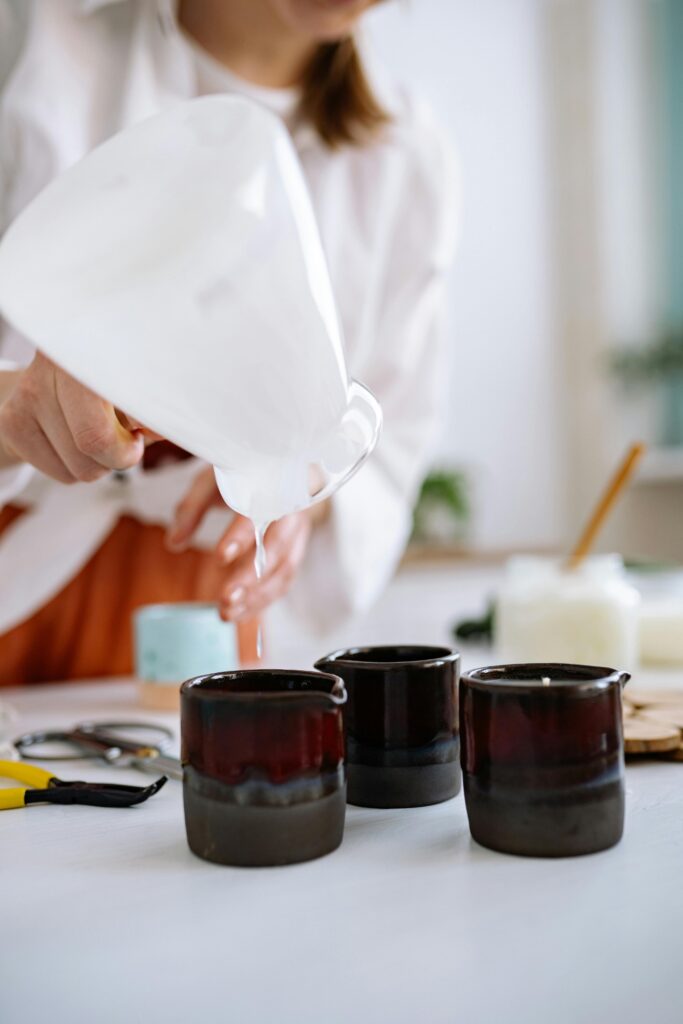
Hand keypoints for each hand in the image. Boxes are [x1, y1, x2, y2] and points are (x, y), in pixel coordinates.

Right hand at [0, 353, 143, 481]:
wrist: (58, 378)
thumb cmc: (113, 386)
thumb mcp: (142, 391)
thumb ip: (155, 411)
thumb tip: (161, 431)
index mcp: (94, 346)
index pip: (115, 405)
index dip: (135, 432)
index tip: (138, 436)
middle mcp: (55, 362)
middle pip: (93, 443)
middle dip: (119, 456)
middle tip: (125, 440)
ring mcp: (28, 391)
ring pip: (80, 467)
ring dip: (99, 463)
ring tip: (96, 434)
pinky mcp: (11, 420)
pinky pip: (62, 474)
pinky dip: (76, 468)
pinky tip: (73, 440)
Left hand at [167, 467, 313, 620]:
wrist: (277, 469)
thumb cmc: (242, 474)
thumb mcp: (211, 481)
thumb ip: (192, 510)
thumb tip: (173, 544)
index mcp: (271, 485)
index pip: (258, 512)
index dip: (241, 536)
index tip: (220, 557)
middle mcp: (291, 510)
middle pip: (277, 548)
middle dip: (251, 578)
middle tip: (224, 601)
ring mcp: (298, 532)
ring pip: (285, 569)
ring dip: (258, 596)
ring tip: (227, 614)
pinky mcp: (296, 550)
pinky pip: (285, 579)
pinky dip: (264, 599)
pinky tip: (242, 611)